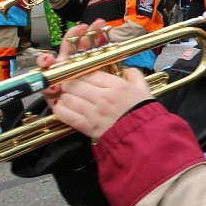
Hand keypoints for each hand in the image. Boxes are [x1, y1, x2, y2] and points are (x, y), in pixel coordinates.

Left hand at [39, 21, 153, 141]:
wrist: (143, 136)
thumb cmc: (143, 112)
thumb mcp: (144, 90)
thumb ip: (135, 75)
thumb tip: (127, 68)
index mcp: (117, 86)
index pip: (89, 74)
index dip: (81, 73)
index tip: (79, 76)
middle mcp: (103, 97)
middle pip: (74, 84)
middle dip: (69, 83)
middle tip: (70, 85)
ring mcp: (94, 112)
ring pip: (68, 98)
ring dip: (65, 97)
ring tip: (68, 97)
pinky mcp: (88, 126)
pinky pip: (67, 115)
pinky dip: (61, 110)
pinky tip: (61, 107)